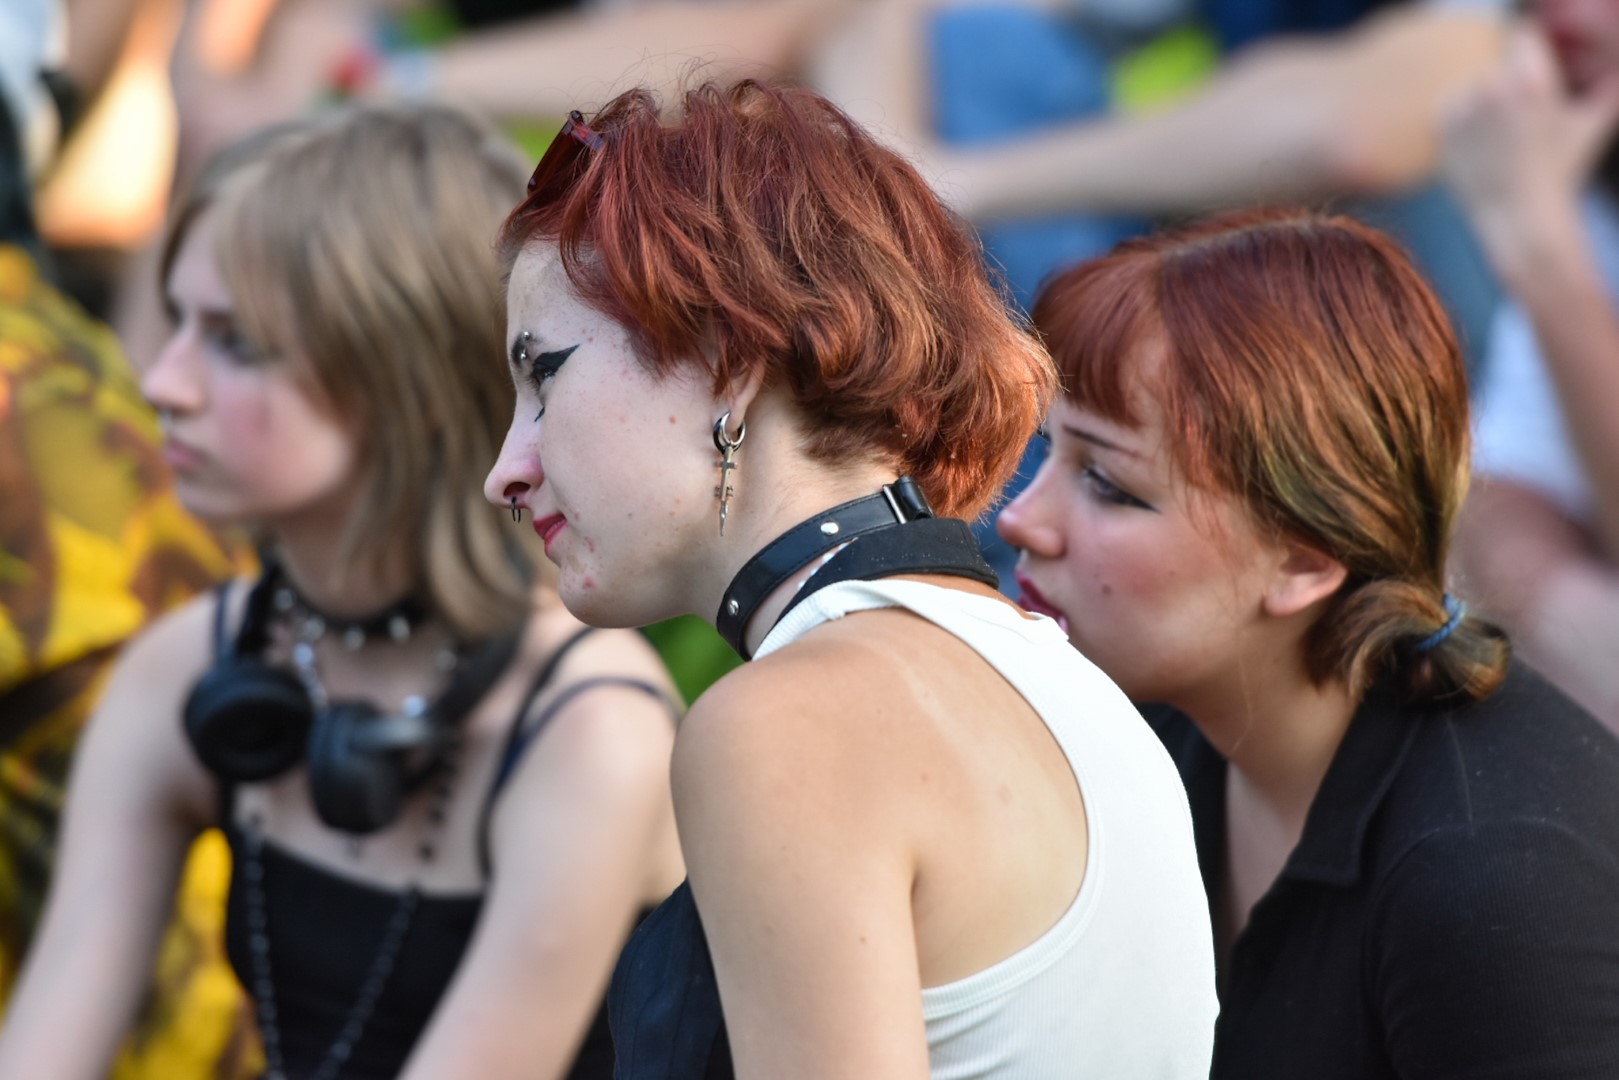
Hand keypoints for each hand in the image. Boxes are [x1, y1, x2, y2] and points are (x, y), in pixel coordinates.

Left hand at [1439, 25, 1618, 274]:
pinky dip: (1461, 117)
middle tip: (1518, 117)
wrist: (1520, 217)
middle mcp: (1493, 88)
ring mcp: (1463, 107)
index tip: (1529, 64)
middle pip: (1496, 63)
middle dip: (1507, 81)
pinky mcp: (1441, 126)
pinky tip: (1480, 142)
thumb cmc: (1562, 173)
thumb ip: (1608, 90)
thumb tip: (1616, 71)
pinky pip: (1449, 105)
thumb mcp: (1591, 127)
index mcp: (1532, 80)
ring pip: (1471, 84)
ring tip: (1501, 135)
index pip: (1521, 34)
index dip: (1526, 47)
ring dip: (1482, 99)